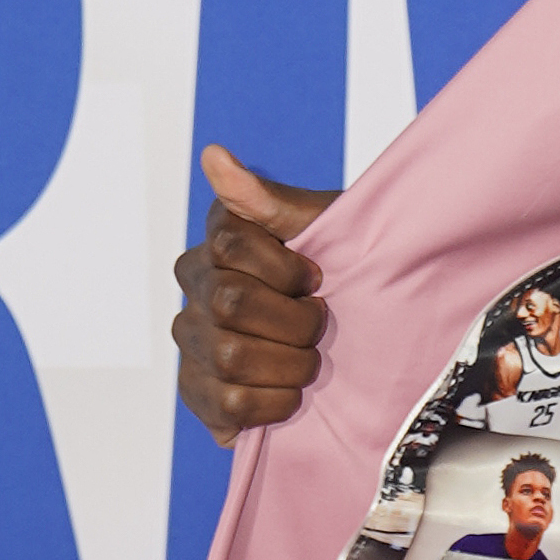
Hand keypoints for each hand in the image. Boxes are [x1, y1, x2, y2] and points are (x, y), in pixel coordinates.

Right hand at [173, 144, 338, 441]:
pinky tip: (290, 393)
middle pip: (229, 303)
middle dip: (294, 318)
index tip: (317, 276)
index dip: (285, 268)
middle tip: (320, 322)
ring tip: (310, 359)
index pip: (230, 246)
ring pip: (230, 356)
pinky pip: (226, 405)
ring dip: (290, 363)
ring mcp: (191, 339)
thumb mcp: (324, 226)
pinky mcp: (198, 390)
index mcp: (220, 238)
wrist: (368, 323)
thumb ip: (267, 199)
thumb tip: (213, 155)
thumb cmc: (346, 264)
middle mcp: (194, 285)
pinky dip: (272, 404)